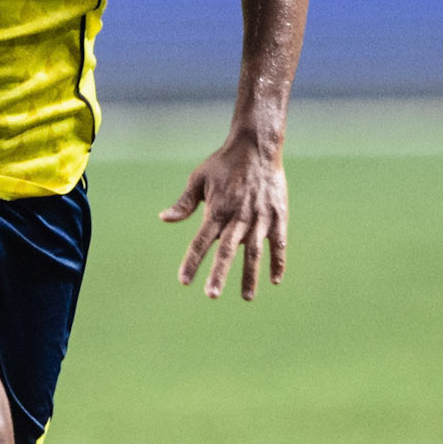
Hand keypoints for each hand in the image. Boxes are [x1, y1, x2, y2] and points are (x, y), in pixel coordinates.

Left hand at [159, 141, 287, 300]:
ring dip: (249, 276)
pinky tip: (274, 280)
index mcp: (217, 210)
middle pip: (226, 251)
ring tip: (245, 297)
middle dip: (218, 274)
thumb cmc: (224, 163)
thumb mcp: (199, 179)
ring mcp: (260, 219)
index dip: (192, 261)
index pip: (201, 242)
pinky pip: (279, 244)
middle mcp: (238, 218)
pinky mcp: (278, 217)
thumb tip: (164, 218)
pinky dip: (277, 262)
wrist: (257, 146)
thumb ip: (184, 203)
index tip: (184, 280)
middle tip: (211, 295)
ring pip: (253, 253)